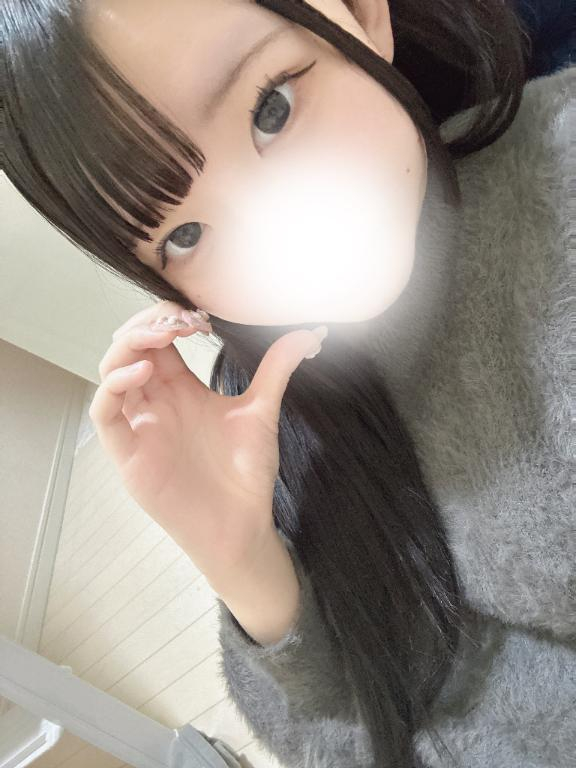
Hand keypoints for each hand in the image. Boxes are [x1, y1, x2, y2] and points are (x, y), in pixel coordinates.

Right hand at [89, 300, 326, 582]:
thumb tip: (310, 334)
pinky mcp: (129, 454)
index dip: (169, 319)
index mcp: (181, 389)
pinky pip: (105, 414)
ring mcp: (140, 426)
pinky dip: (114, 387)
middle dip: (148, 324)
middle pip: (130, 348)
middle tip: (180, 321)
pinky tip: (144, 372)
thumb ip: (277, 369)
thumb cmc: (245, 473)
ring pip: (110, 373)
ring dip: (128, 346)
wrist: (241, 525)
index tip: (202, 318)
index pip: (159, 339)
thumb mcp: (261, 412)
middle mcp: (156, 402)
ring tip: (162, 336)